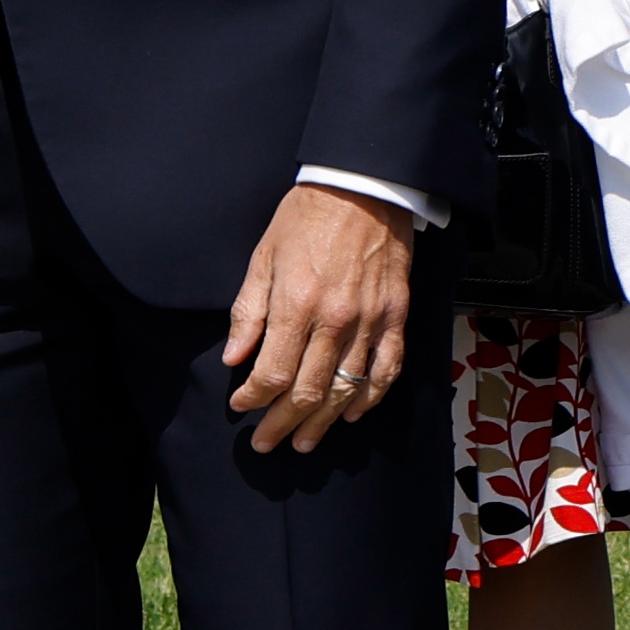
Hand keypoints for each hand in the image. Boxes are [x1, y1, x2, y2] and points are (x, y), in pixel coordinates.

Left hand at [215, 183, 414, 454]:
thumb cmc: (305, 217)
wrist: (362, 187)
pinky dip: (369, 398)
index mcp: (296, 304)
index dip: (253, 398)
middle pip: (307, 392)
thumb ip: (248, 311)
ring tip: (304, 442)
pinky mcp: (396, 316)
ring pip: (345, 390)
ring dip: (322, 423)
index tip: (241, 406)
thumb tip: (234, 357)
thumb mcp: (263, 257)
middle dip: (281, 423)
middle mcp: (335, 320)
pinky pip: (386, 369)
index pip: (272, 372)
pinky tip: (351, 415)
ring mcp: (370, 321)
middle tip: (266, 442)